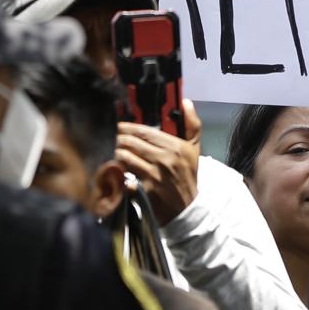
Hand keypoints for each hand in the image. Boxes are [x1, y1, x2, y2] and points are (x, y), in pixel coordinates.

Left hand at [116, 98, 202, 224]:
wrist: (186, 207)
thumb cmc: (188, 176)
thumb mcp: (194, 149)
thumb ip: (192, 124)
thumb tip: (186, 102)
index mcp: (176, 146)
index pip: (145, 131)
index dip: (128, 127)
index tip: (119, 125)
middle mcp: (165, 158)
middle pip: (132, 142)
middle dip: (119, 138)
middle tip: (114, 137)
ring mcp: (155, 174)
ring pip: (126, 156)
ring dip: (117, 152)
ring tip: (116, 151)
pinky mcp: (146, 188)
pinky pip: (126, 173)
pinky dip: (119, 169)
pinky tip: (117, 167)